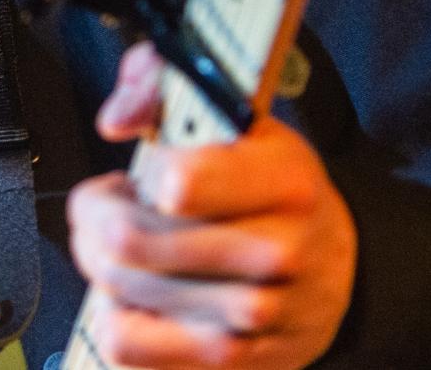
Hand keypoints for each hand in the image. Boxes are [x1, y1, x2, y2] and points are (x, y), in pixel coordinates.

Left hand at [66, 42, 356, 368]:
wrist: (333, 269)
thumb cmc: (270, 188)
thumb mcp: (236, 119)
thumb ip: (162, 88)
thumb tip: (117, 118)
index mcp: (286, 181)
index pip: (179, 182)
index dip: (140, 173)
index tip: (149, 171)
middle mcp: (278, 252)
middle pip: (129, 240)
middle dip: (97, 215)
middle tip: (111, 205)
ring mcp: (255, 317)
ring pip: (120, 291)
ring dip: (102, 263)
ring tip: (128, 245)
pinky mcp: (231, 363)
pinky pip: (127, 344)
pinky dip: (113, 315)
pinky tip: (136, 294)